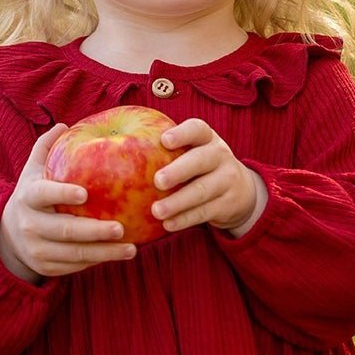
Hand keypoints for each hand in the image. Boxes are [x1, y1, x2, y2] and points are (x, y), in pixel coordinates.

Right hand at [0, 124, 138, 281]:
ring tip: (131, 248)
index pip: (44, 194)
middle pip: (65, 230)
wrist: (8, 237)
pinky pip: (75, 267)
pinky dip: (97, 261)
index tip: (86, 194)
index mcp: (28, 197)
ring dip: (104, 252)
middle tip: (121, 227)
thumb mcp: (32, 172)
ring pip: (74, 254)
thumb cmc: (32, 196)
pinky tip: (119, 254)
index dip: (63, 194)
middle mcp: (30, 225)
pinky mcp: (46, 268)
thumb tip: (64, 125)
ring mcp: (37, 249)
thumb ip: (46, 148)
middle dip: (94, 231)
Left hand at [153, 118, 265, 234]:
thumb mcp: (192, 151)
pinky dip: (185, 219)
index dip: (182, 133)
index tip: (164, 141)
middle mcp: (220, 155)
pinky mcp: (228, 204)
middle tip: (157, 181)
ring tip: (156, 211)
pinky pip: (205, 212)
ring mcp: (227, 180)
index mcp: (207, 138)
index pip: (197, 129)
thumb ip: (166, 149)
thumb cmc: (199, 166)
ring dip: (178, 202)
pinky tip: (168, 225)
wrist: (240, 191)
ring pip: (202, 190)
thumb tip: (113, 142)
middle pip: (201, 160)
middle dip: (179, 170)